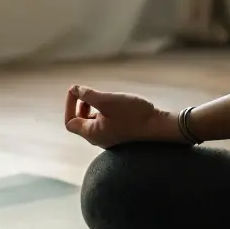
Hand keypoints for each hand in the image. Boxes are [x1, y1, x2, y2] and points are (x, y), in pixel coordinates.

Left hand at [63, 85, 180, 148]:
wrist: (160, 127)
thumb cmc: (134, 115)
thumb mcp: (108, 101)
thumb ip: (88, 95)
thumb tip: (74, 89)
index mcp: (92, 134)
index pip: (70, 122)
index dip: (69, 105)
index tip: (76, 91)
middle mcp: (99, 139)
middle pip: (80, 122)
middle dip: (81, 105)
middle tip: (89, 93)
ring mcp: (110, 138)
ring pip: (93, 122)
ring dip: (93, 108)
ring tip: (104, 96)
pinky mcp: (121, 135)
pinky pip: (105, 123)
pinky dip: (104, 112)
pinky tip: (116, 103)